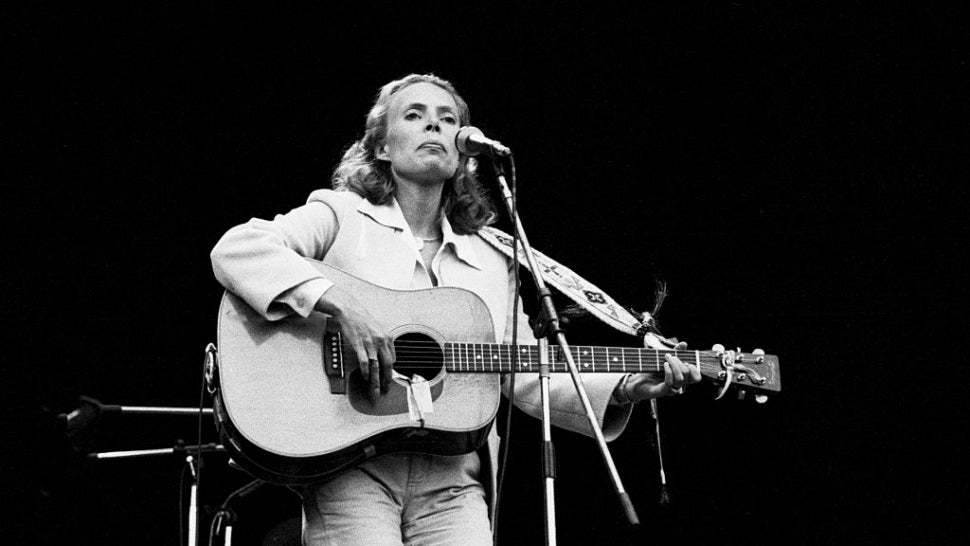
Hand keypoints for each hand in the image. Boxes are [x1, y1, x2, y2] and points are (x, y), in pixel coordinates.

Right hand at [315, 286, 394, 400]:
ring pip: (376, 366)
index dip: (391, 370)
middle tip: (385, 389)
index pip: (393, 358)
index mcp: (387, 337)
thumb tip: (384, 355)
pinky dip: (366, 371)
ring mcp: (370, 343)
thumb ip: (382, 342)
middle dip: (387, 380)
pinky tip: (365, 377)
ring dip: (376, 381)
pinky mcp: (359, 345)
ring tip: (375, 390)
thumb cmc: (362, 319)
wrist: (350, 310)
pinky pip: (365, 362)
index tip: (388, 378)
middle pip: (387, 365)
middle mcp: (381, 340)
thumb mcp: (377, 329)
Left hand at [621, 343, 700, 401]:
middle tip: (668, 356)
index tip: (685, 359)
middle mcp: (679, 385)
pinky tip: (664, 365)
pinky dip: (668, 372)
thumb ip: (676, 352)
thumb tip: (684, 343)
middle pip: (687, 374)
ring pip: (680, 378)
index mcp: (682, 379)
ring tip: (665, 359)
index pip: (696, 377)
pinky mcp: (662, 391)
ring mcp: (671, 389)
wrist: (637, 381)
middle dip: (678, 361)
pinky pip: (670, 383)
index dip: (694, 368)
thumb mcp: (665, 359)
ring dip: (673, 365)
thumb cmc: (652, 371)